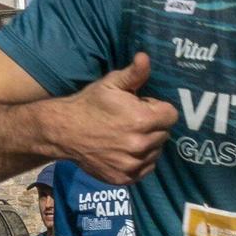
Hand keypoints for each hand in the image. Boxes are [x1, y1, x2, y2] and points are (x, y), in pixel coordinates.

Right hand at [48, 54, 177, 185]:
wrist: (64, 131)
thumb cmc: (89, 104)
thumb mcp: (111, 84)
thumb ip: (134, 73)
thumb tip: (145, 57)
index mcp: (142, 120)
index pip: (171, 115)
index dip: (158, 109)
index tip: (144, 107)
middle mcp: (140, 145)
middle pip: (164, 134)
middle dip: (154, 126)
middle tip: (133, 121)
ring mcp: (132, 164)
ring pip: (156, 152)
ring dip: (148, 144)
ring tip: (128, 135)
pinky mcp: (124, 178)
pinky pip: (145, 168)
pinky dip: (140, 160)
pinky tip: (125, 150)